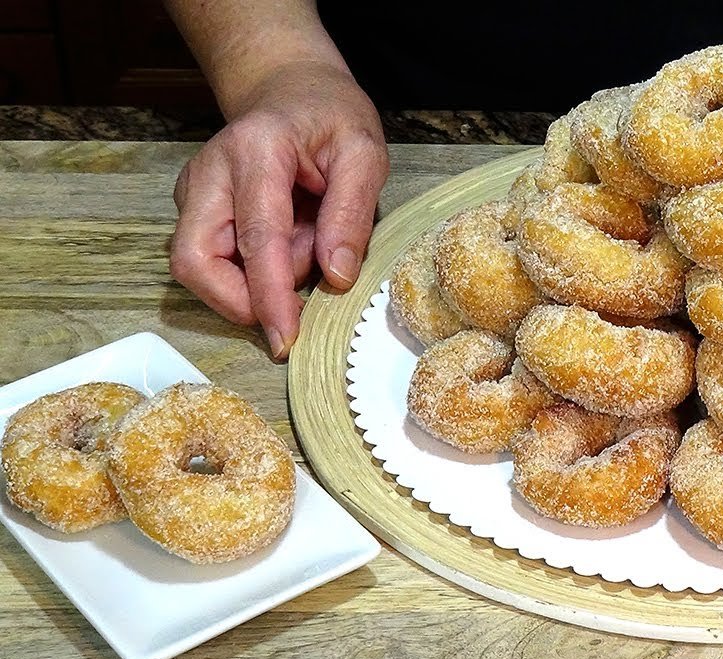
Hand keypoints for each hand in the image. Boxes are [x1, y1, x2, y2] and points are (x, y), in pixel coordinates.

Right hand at [170, 60, 389, 358]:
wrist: (291, 90)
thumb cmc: (329, 118)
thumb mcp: (364, 153)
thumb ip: (352, 214)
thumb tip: (336, 277)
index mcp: (255, 151)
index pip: (255, 238)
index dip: (268, 297)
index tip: (285, 339)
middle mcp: (209, 172)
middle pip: (195, 262)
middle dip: (244, 298)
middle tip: (302, 284)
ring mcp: (193, 192)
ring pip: (199, 267)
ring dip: (254, 280)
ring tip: (303, 244)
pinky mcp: (194, 211)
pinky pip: (213, 261)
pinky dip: (252, 269)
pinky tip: (288, 240)